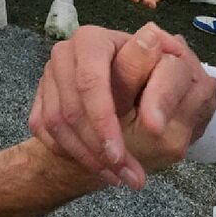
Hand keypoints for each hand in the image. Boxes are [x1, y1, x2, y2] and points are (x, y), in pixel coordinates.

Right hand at [29, 23, 215, 188]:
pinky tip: (99, 166)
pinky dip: (70, 154)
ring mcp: (50, 76)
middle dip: (97, 148)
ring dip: (87, 158)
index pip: (89, 82)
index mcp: (93, 40)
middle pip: (70, 109)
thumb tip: (156, 86)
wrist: (143, 96)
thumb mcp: (172, 78)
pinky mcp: (43, 97)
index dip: (102, 121)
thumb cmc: (159, 81)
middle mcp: (65, 53)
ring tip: (118, 176)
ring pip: (57, 125)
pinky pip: (45, 132)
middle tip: (126, 176)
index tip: (120, 156)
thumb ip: (165, 77)